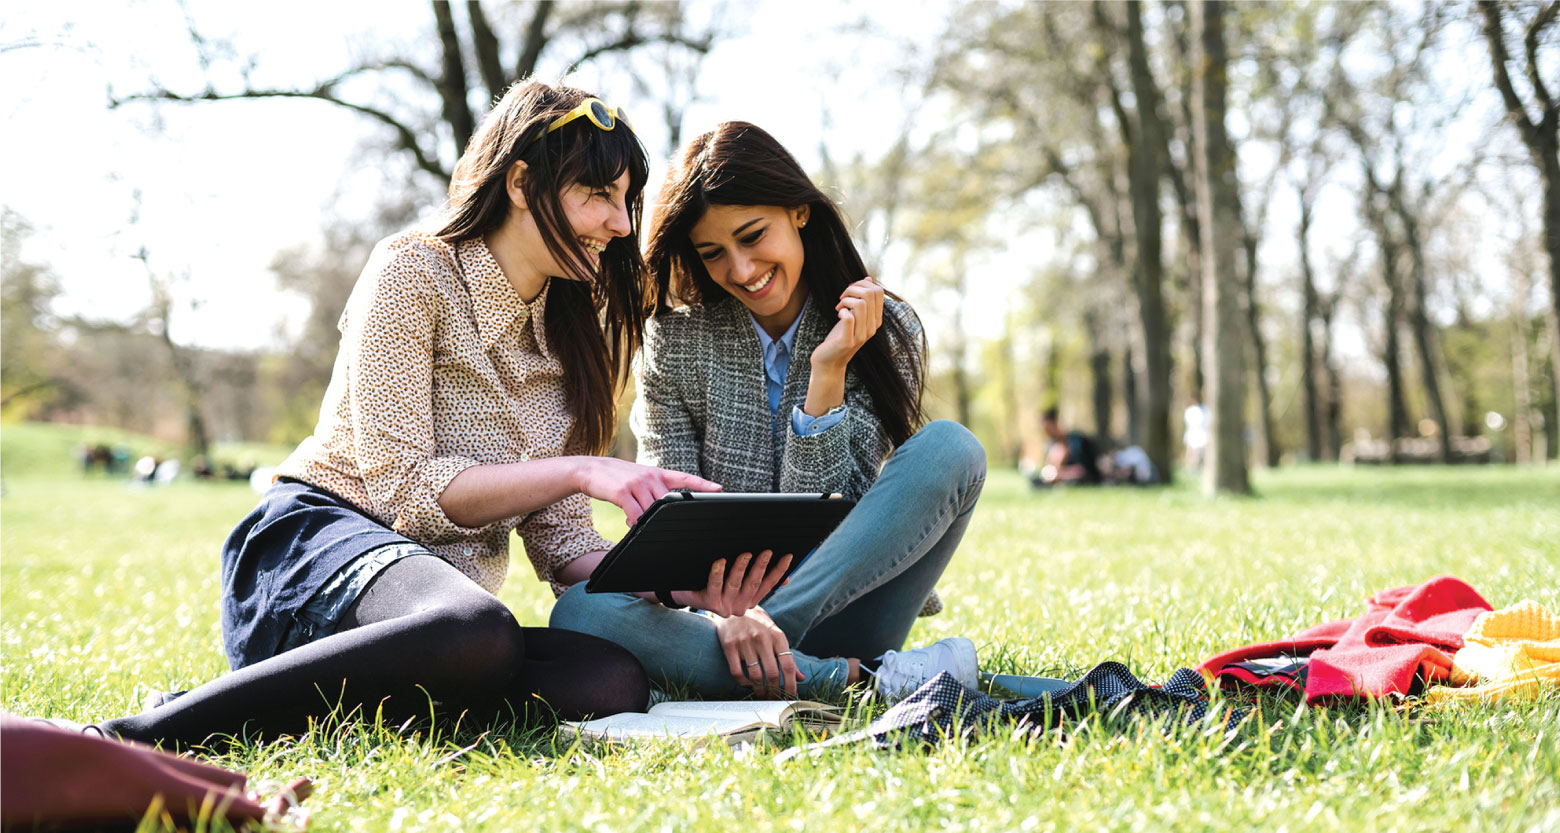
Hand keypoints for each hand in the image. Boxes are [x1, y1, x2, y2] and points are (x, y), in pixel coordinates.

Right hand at [572, 457, 721, 525]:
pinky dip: (634, 522)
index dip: (702, 483)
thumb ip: (654, 491)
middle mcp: (650, 476)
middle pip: (668, 502)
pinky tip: (630, 522)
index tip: (719, 488)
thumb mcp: (640, 478)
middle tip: (669, 526)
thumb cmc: (618, 478)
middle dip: (668, 515)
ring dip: (646, 520)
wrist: (590, 469)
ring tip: (636, 521)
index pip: (684, 478)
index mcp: (657, 473)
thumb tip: (663, 512)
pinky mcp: (622, 492)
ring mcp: (636, 483)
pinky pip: (635, 514)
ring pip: (652, 510)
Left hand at [672, 549, 791, 617]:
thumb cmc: (715, 584)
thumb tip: (786, 579)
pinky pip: (714, 586)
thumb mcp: (740, 584)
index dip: (779, 571)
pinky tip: (720, 562)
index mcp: (749, 601)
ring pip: (735, 585)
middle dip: (761, 567)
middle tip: (767, 551)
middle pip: (753, 584)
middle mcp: (739, 606)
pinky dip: (718, 573)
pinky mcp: (708, 603)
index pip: (768, 585)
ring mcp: (724, 606)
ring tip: (746, 554)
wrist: (687, 594)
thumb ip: (760, 581)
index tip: (788, 556)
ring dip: (741, 568)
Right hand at [715, 606, 804, 694]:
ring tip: (762, 695)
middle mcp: (762, 638)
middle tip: (774, 699)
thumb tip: (801, 678)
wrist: (735, 604)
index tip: (790, 697)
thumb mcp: (776, 636)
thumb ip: (788, 657)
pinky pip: (737, 672)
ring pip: (755, 676)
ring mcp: (744, 642)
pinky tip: (748, 685)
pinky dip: (744, 684)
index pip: (788, 666)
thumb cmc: (759, 624)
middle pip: (772, 674)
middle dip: (775, 692)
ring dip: (760, 691)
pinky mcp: (729, 646)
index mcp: (778, 636)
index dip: (791, 685)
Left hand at [810, 277, 883, 371]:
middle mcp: (872, 328)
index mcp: (876, 320)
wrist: (829, 362)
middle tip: (842, 298)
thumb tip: (868, 278)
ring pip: (860, 304)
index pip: (878, 291)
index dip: (862, 284)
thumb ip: (862, 299)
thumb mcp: (853, 316)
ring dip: (845, 300)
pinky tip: (837, 315)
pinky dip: (842, 311)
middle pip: (870, 294)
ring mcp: (861, 335)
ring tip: (838, 307)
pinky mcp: (848, 341)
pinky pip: (849, 318)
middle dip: (853, 289)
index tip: (849, 292)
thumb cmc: (839, 336)